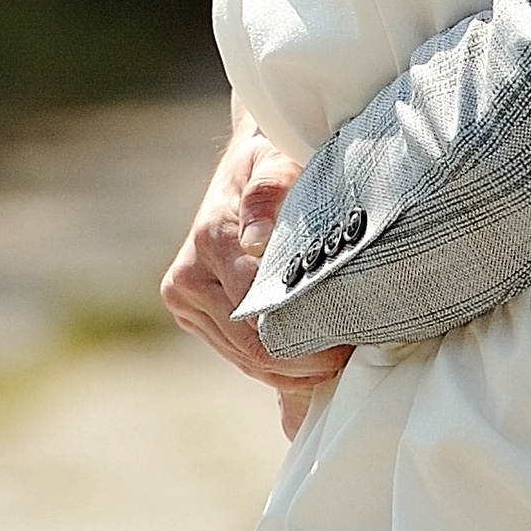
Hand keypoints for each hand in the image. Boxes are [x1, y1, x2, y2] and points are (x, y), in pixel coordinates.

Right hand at [160, 115, 351, 413]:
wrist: (245, 165)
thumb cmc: (275, 160)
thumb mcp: (278, 161)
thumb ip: (269, 190)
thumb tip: (256, 237)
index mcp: (210, 239)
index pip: (255, 310)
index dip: (300, 335)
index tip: (342, 345)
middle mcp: (188, 275)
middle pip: (247, 344)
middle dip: (298, 361)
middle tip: (346, 364)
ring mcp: (184, 298)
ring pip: (240, 356)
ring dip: (286, 370)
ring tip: (335, 366)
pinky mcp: (190, 311)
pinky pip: (234, 352)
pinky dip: (271, 365)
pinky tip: (308, 366)